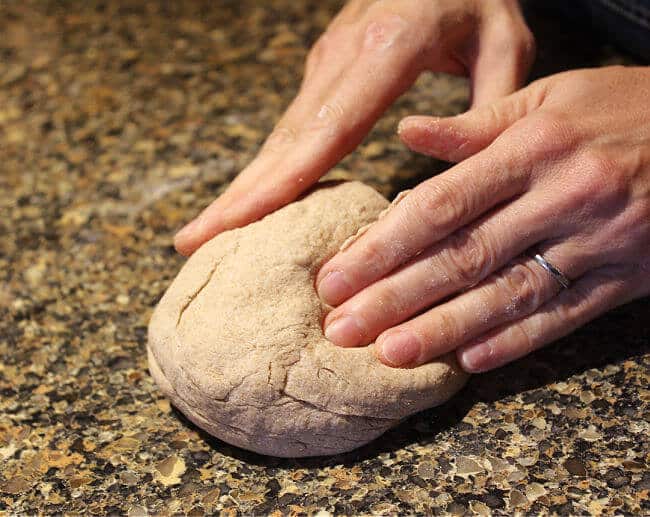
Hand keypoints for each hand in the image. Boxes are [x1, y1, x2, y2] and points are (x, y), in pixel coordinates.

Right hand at [174, 0, 534, 254]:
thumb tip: (445, 162)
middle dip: (238, 194)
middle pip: (284, 139)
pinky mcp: (322, 73)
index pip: (327, 128)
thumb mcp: (504, 42)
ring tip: (206, 231)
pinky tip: (250, 200)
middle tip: (193, 241)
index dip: (281, 180)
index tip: (238, 220)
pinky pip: (290, 129)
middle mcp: (341, 58)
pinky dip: (266, 169)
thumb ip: (487, 106)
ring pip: (278, 136)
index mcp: (389, 48)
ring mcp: (325, 64)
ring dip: (242, 185)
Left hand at [317, 66, 649, 372]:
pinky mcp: (625, 279)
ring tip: (390, 354)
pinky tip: (469, 362)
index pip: (441, 205)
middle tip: (343, 328)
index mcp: (533, 148)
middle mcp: (562, 198)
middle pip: (463, 257)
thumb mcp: (549, 98)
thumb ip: (475, 124)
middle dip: (396, 297)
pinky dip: (515, 341)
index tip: (337, 277)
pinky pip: (564, 316)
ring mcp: (597, 243)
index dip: (383, 246)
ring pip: (508, 295)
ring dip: (444, 329)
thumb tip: (408, 133)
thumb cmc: (620, 108)